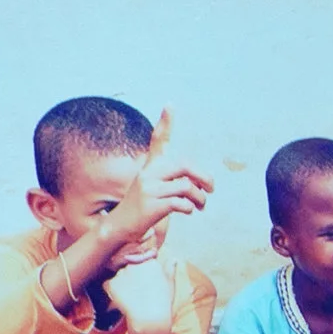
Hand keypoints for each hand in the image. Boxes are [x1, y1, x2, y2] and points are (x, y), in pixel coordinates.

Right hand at [103, 108, 214, 247]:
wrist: (120, 228)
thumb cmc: (143, 210)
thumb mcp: (155, 190)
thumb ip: (173, 181)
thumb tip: (202, 182)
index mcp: (149, 167)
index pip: (158, 141)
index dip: (165, 123)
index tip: (169, 105)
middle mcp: (147, 174)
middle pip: (183, 165)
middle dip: (203, 176)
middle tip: (212, 188)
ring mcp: (148, 189)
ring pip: (185, 186)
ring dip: (199, 197)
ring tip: (201, 205)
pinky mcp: (151, 205)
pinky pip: (180, 202)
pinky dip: (189, 207)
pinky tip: (188, 211)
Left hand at [103, 247, 171, 332]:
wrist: (149, 320)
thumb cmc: (162, 304)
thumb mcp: (170, 285)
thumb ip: (169, 270)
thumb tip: (173, 259)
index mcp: (151, 263)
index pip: (143, 262)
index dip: (145, 275)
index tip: (148, 286)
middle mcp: (135, 264)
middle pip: (130, 268)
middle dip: (133, 278)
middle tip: (140, 294)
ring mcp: (122, 273)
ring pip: (120, 276)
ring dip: (123, 285)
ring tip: (133, 299)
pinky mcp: (112, 283)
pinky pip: (110, 285)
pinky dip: (114, 293)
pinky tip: (124, 302)